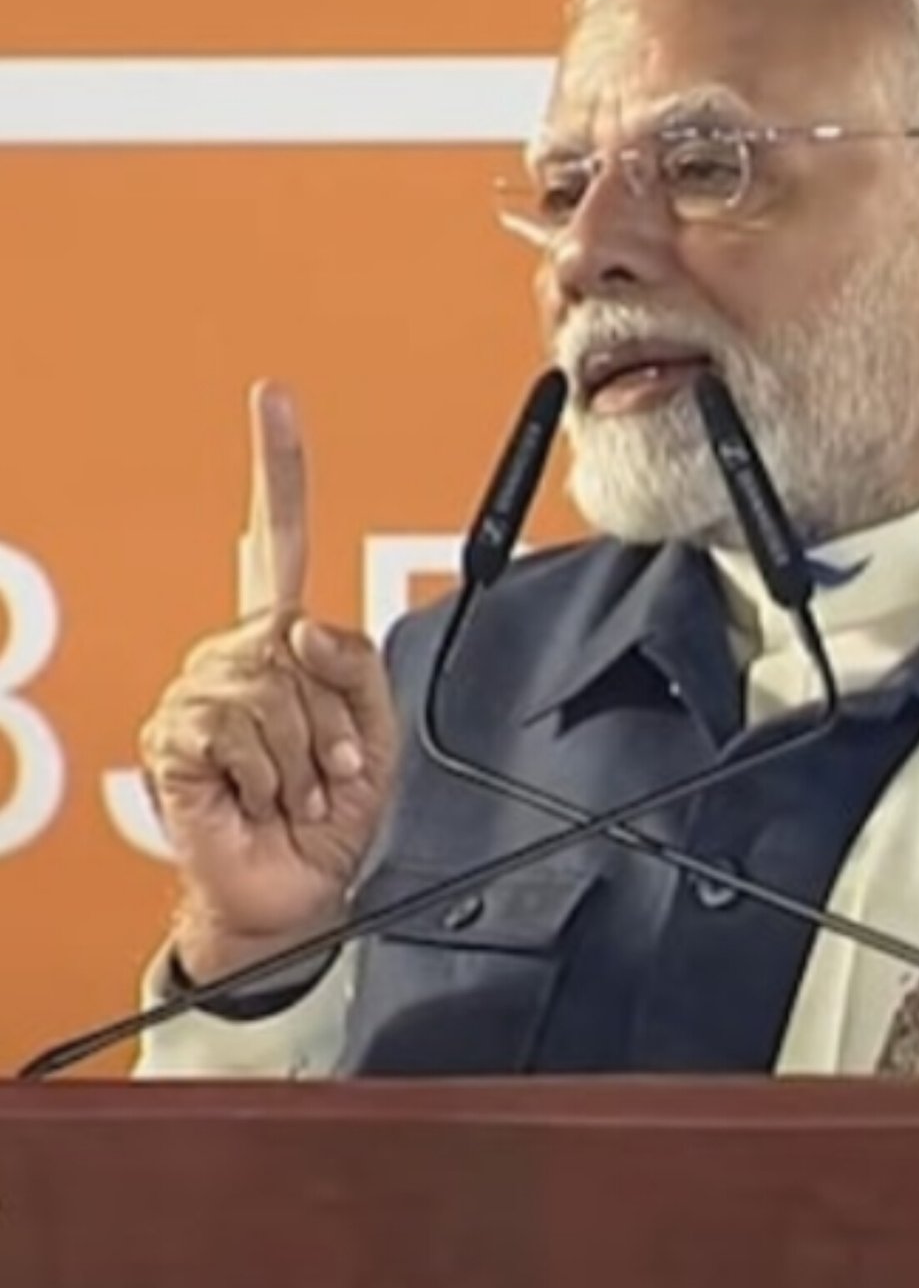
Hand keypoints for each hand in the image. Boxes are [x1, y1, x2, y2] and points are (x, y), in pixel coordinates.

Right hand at [139, 383, 398, 981]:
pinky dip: (267, 774)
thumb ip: (352, 665)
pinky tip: (257, 797)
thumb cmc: (334, 811)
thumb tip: (293, 623)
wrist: (300, 888)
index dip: (278, 470)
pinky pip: (236, 726)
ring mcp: (199, 691)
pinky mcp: (173, 733)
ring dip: (304, 755)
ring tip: (294, 789)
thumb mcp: (377, 730)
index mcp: (287, 642)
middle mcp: (238, 655)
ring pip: (271, 687)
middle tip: (329, 771)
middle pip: (298, 638)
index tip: (273, 399)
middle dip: (335, 719)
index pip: (280, 542)